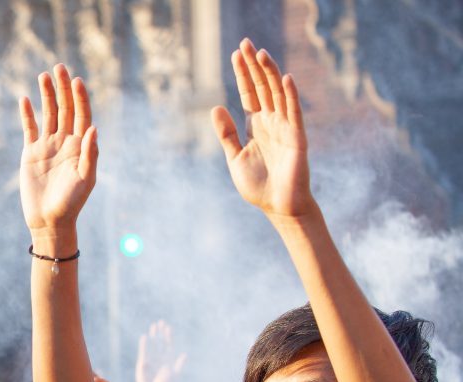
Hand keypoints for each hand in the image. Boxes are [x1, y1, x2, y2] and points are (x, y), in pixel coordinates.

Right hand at [18, 64, 97, 233]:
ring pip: (48, 114)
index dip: (80, 97)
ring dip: (46, 95)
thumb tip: (93, 128)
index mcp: (81, 146)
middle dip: (62, 88)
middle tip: (59, 67)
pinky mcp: (31, 153)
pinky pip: (29, 128)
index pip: (82, 115)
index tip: (76, 80)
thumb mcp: (86, 180)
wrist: (49, 221)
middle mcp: (65, 142)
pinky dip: (27, 114)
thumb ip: (90, 154)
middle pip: (65, 109)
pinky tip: (25, 99)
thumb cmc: (71, 203)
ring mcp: (47, 146)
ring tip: (43, 75)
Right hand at [134, 321, 186, 381]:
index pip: (168, 345)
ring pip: (152, 345)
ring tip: (153, 326)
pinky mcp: (143, 363)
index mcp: (168, 360)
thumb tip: (185, 354)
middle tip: (161, 322)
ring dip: (153, 336)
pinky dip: (144, 344)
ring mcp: (151, 360)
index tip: (168, 327)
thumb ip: (179, 365)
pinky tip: (144, 337)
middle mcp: (159, 358)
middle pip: (160, 342)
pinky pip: (144, 351)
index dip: (169, 336)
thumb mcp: (174, 375)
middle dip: (160, 333)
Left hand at [211, 39, 316, 220]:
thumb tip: (216, 107)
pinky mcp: (297, 137)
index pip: (249, 93)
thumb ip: (226, 134)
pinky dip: (290, 95)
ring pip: (277, 94)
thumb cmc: (258, 185)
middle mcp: (271, 122)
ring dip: (270, 73)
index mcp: (256, 125)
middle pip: (262, 87)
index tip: (236, 53)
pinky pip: (293, 112)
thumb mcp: (235, 157)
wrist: (278, 207)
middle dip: (254, 66)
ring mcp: (285, 127)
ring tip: (260, 53)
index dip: (243, 74)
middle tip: (245, 43)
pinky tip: (285, 78)